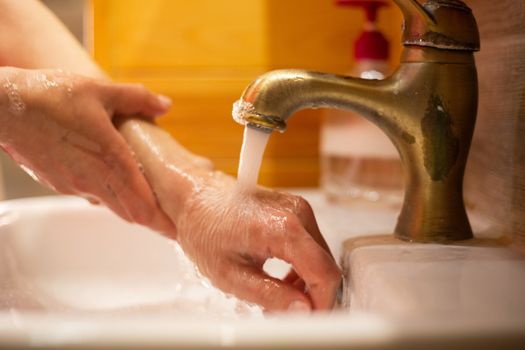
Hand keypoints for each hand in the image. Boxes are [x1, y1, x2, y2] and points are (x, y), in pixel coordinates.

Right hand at [0, 67, 173, 233]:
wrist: (2, 106)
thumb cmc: (50, 96)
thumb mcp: (100, 91)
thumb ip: (137, 99)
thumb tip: (166, 105)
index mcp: (110, 158)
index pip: (142, 203)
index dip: (162, 220)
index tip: (177, 229)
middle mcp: (93, 179)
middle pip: (130, 212)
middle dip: (153, 220)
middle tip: (172, 224)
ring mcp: (74, 184)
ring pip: (112, 205)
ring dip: (132, 207)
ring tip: (151, 204)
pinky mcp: (59, 183)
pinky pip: (93, 195)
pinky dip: (111, 195)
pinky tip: (116, 182)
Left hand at [176, 177, 341, 311]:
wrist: (195, 197)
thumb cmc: (204, 228)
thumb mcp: (230, 274)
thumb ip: (271, 295)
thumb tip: (302, 311)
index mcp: (283, 228)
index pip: (324, 274)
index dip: (322, 303)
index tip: (309, 319)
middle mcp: (298, 213)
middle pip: (326, 266)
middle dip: (312, 296)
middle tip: (286, 314)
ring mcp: (298, 208)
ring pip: (321, 257)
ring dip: (307, 284)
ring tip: (278, 299)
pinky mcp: (295, 210)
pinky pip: (311, 246)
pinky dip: (303, 268)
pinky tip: (282, 280)